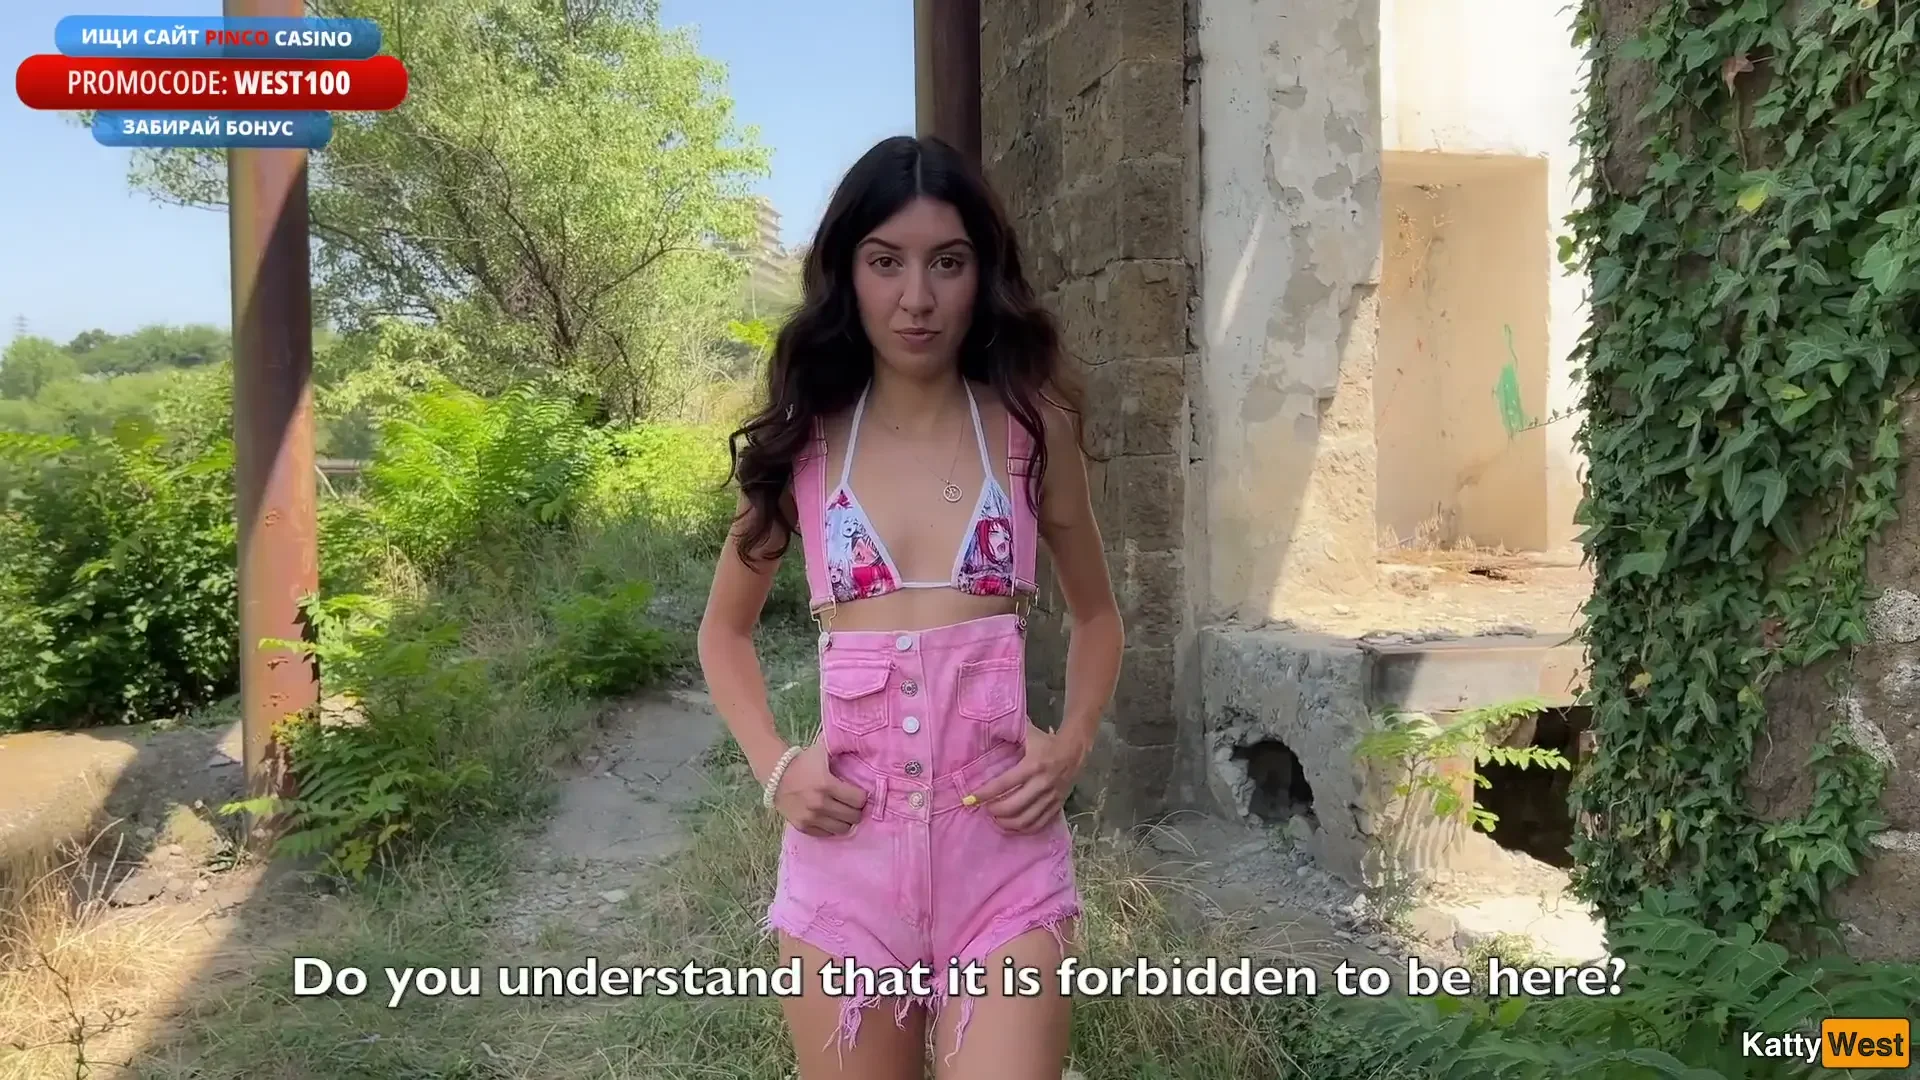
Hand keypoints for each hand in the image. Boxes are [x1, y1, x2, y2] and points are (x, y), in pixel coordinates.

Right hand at [770, 742, 867, 836]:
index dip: (862, 796)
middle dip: (856, 810)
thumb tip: (863, 747)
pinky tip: (830, 817)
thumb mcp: (822, 752)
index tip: (859, 793)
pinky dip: (832, 826)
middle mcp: (819, 803)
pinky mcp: (803, 826)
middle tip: (852, 804)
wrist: (775, 774)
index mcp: (826, 784)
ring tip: (843, 812)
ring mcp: (810, 817)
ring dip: (846, 820)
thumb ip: (841, 750)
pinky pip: (827, 834)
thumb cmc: (802, 762)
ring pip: (842, 829)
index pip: (858, 800)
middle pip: (853, 816)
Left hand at [968, 725, 1088, 833]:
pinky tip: (1011, 827)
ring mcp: (1051, 797)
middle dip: (995, 811)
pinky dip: (1023, 829)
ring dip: (1007, 823)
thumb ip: (1008, 734)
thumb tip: (984, 730)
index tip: (971, 798)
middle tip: (984, 808)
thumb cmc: (1046, 741)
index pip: (1004, 783)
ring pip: (1026, 820)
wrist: (1075, 749)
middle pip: (1014, 806)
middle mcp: (1042, 784)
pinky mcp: (1057, 805)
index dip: (985, 793)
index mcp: (1033, 765)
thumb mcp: (1028, 734)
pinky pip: (1039, 824)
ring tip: (995, 819)